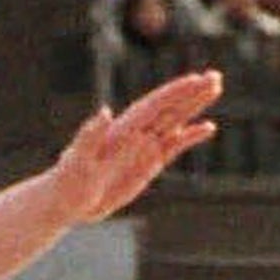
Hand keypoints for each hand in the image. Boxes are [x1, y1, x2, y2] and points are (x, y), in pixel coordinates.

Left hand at [47, 69, 219, 223]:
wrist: (64, 203)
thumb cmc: (66, 182)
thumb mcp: (77, 161)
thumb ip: (88, 137)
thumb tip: (104, 112)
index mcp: (119, 131)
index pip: (152, 107)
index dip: (173, 93)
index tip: (195, 79)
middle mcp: (134, 134)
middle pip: (167, 108)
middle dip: (190, 93)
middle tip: (215, 76)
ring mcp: (142, 148)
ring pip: (174, 122)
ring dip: (193, 106)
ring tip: (215, 87)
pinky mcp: (148, 164)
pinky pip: (173, 146)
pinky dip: (190, 136)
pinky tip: (208, 127)